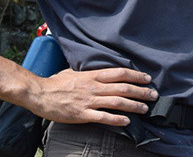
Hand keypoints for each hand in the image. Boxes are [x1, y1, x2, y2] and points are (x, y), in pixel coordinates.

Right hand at [26, 67, 156, 125]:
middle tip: (154, 95)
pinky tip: (127, 121)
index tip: (147, 79)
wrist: (39, 93)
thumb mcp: (74, 71)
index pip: (120, 73)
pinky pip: (103, 117)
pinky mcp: (82, 114)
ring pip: (117, 102)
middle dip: (141, 91)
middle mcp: (94, 87)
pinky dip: (117, 119)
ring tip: (145, 108)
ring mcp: (89, 101)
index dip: (136, 76)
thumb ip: (89, 72)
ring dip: (134, 105)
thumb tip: (100, 70)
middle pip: (123, 88)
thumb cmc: (55, 82)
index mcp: (92, 75)